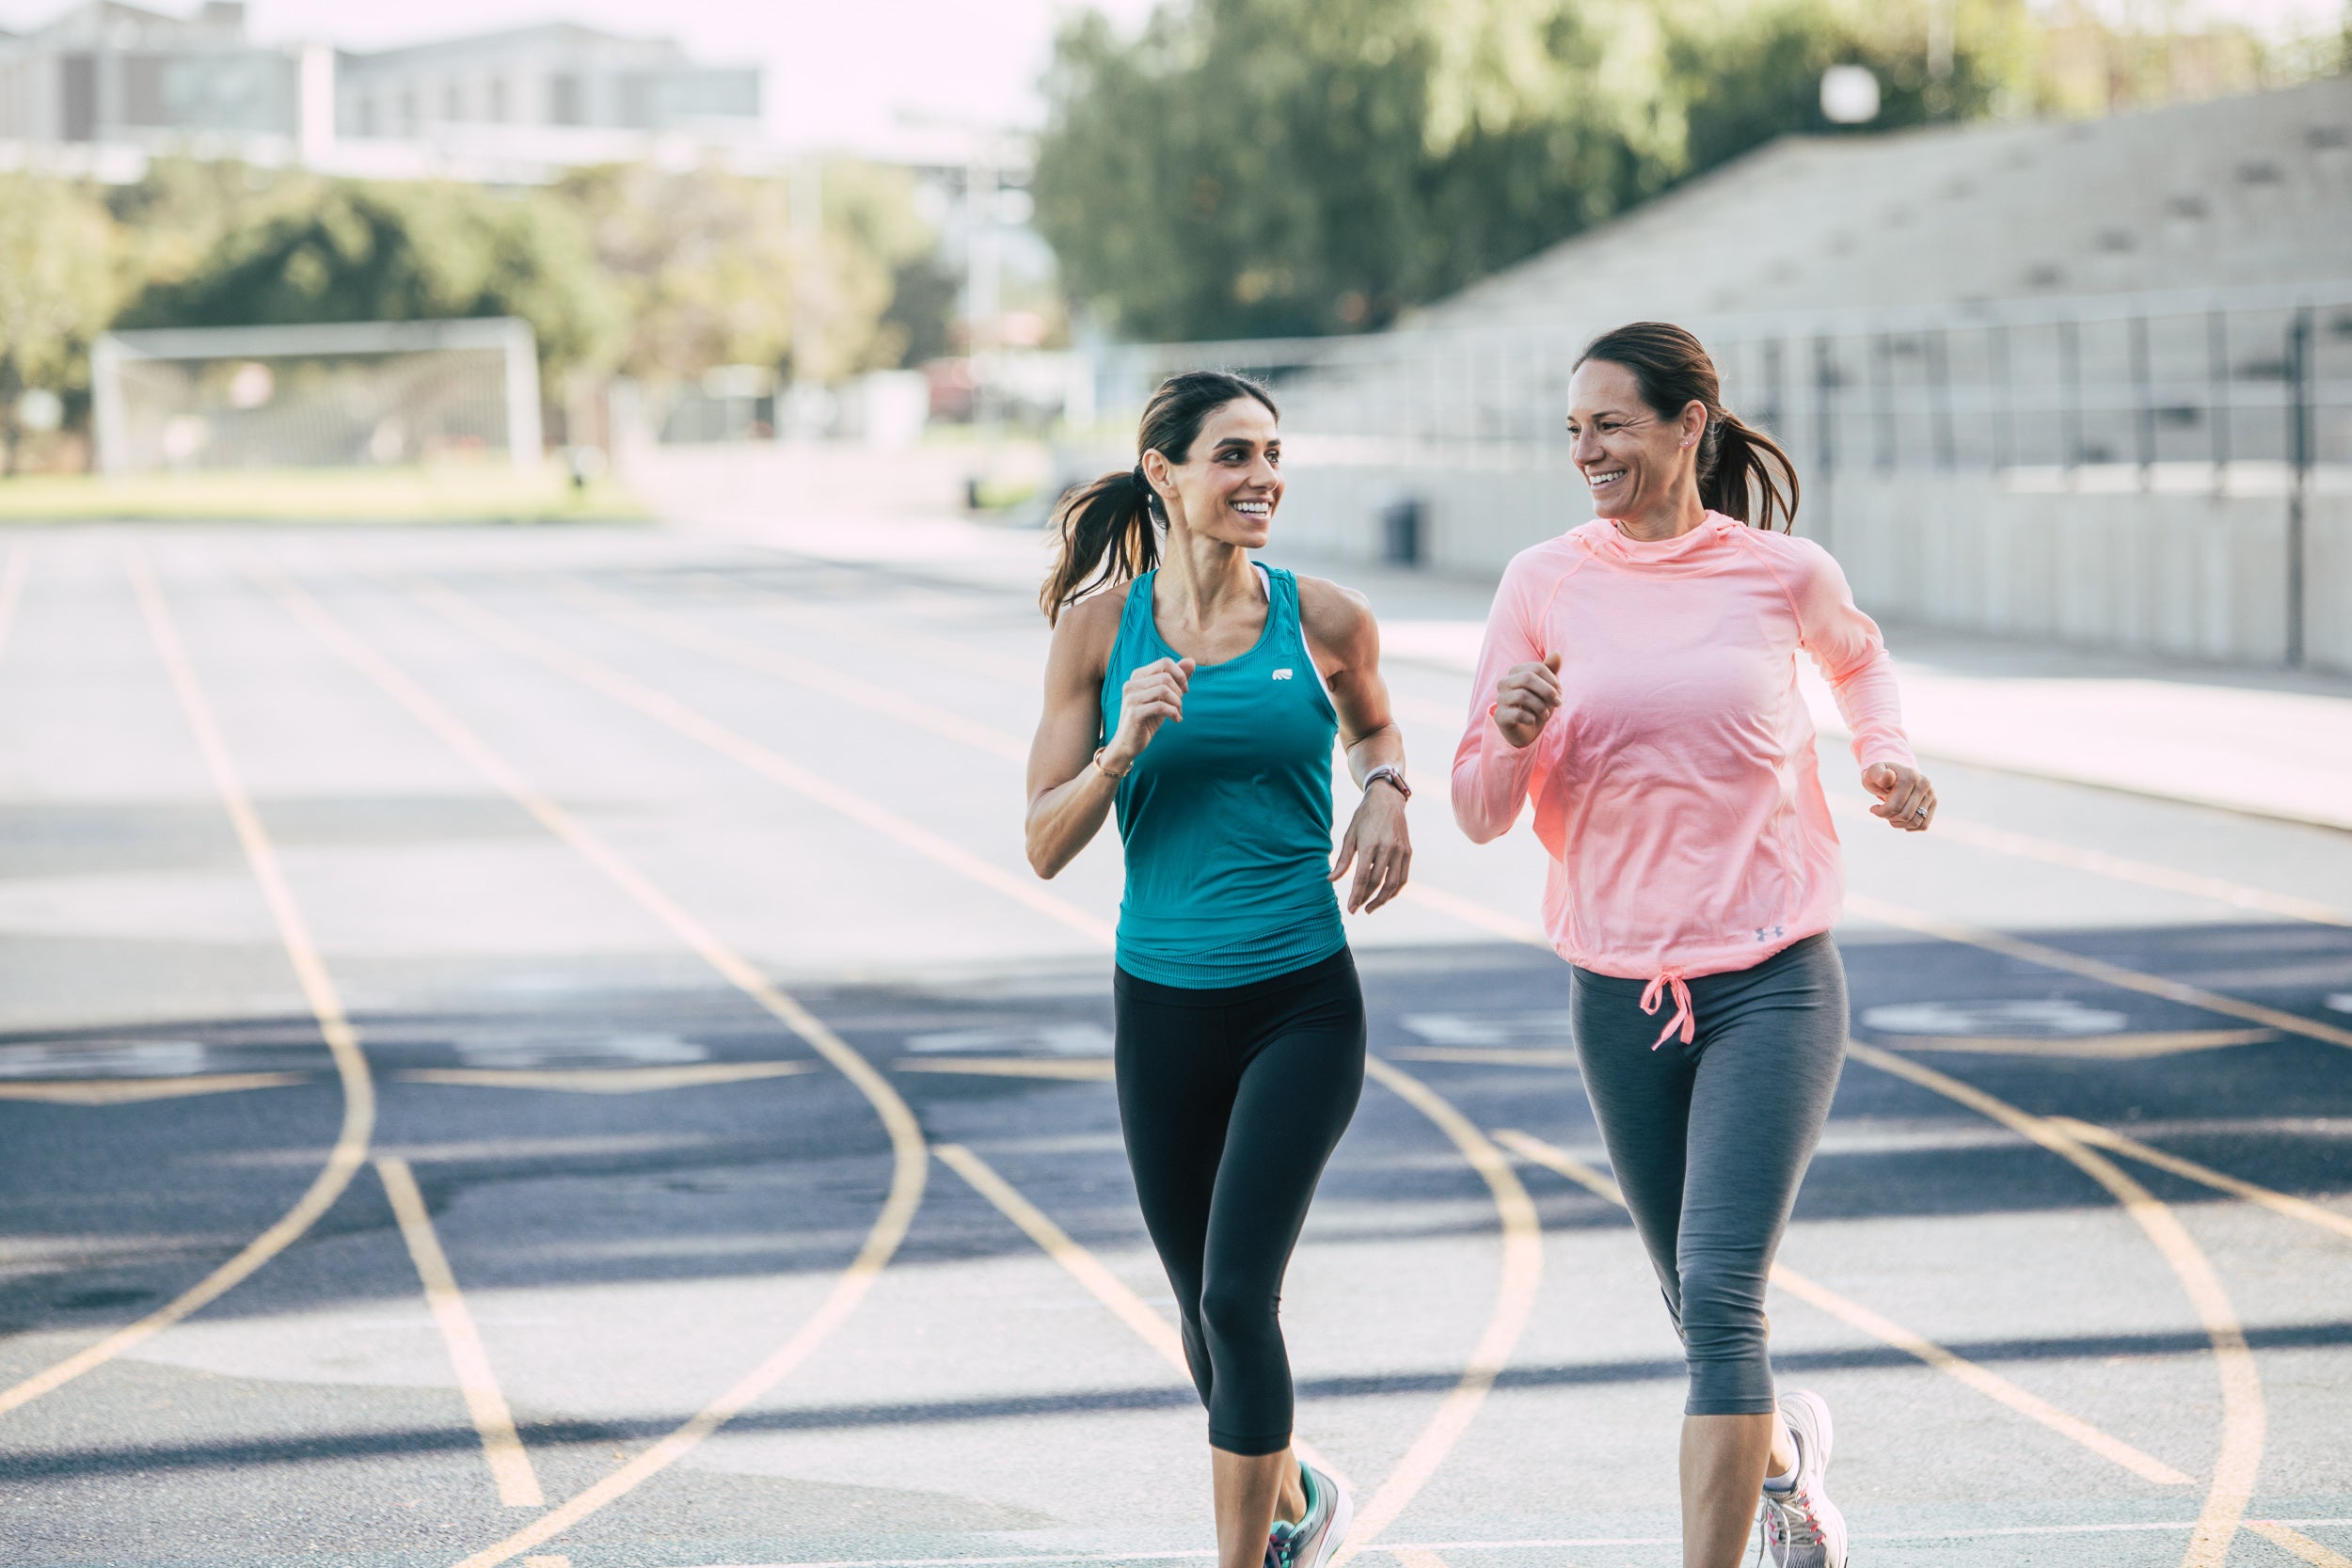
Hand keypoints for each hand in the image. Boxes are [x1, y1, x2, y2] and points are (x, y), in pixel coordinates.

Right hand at [1105, 657, 1192, 769]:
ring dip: (1177, 702)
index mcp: (1137, 675)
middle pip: (1166, 676)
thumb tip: (1191, 661)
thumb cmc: (1149, 717)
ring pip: (1164, 689)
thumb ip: (1176, 678)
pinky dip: (1173, 712)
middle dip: (1179, 691)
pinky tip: (1176, 719)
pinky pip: (1161, 706)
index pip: (1165, 662)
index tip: (1184, 690)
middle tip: (1180, 705)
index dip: (1180, 674)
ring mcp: (1131, 698)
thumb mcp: (1165, 696)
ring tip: (1178, 713)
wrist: (1130, 742)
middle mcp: (1131, 684)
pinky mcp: (1134, 713)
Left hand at [1329, 778, 1410, 912]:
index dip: (1356, 895)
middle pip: (1378, 882)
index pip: (1363, 876)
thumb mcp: (1350, 835)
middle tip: (1357, 908)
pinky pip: (1403, 877)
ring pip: (1393, 883)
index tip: (1350, 908)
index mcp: (1370, 843)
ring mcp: (1400, 850)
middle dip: (1366, 898)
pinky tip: (1384, 896)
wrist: (1387, 799)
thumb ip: (1343, 860)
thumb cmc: (1364, 817)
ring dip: (1382, 899)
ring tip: (1370, 907)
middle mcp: (1388, 848)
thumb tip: (1330, 880)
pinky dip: (1394, 890)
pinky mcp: (1408, 851)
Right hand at [1491, 652, 1562, 748]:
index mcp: (1515, 672)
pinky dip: (1531, 718)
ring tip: (1546, 714)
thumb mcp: (1547, 687)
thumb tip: (1557, 653)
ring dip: (1541, 706)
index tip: (1559, 692)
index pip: (1536, 668)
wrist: (1526, 730)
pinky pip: (1517, 714)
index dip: (1552, 679)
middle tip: (1558, 703)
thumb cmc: (1537, 705)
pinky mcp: (1499, 716)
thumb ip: (1551, 670)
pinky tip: (1533, 720)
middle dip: (1547, 691)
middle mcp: (1504, 683)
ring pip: (1522, 696)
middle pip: (1527, 678)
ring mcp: (1500, 699)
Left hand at [1864, 762, 1935, 831]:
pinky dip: (1909, 826)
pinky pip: (1923, 825)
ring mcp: (1931, 793)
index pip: (1895, 806)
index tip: (1873, 809)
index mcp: (1910, 776)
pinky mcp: (1933, 803)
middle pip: (1905, 815)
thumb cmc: (1879, 777)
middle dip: (1889, 817)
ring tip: (1890, 815)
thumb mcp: (1873, 773)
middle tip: (1882, 812)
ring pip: (1915, 822)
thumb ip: (1877, 774)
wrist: (1892, 775)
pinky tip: (1900, 819)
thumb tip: (1889, 776)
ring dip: (1898, 823)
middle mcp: (1924, 784)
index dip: (1881, 812)